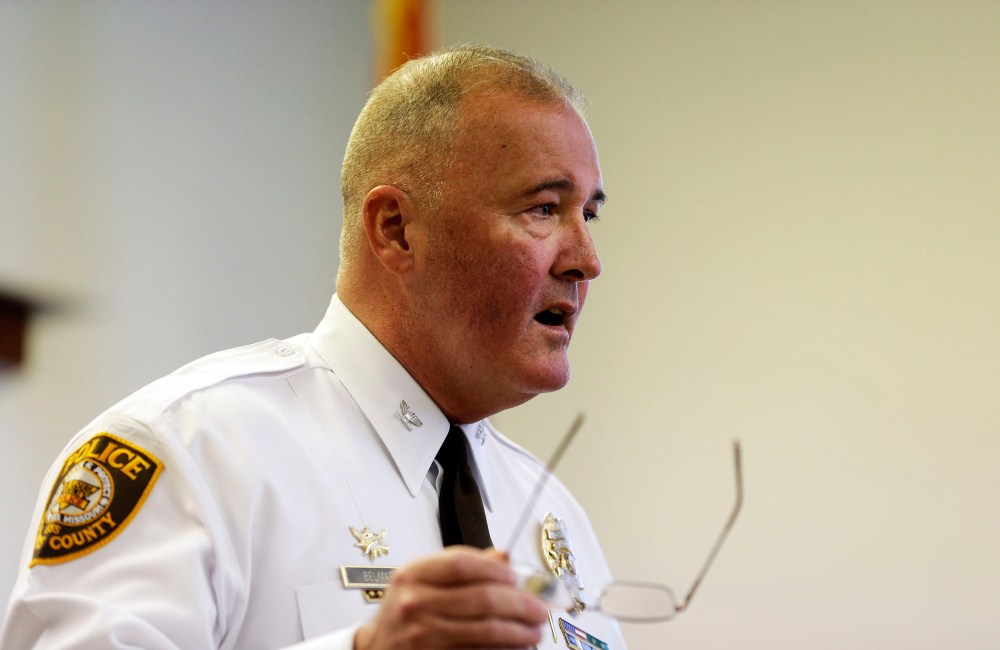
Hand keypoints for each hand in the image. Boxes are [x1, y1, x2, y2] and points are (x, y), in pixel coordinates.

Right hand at [353, 546, 548, 648]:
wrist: (376, 647)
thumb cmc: (403, 611)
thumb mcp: (422, 580)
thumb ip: (460, 567)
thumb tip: (502, 558)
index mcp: (414, 575)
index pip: (463, 563)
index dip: (496, 569)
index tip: (516, 577)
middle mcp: (416, 603)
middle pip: (482, 597)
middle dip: (520, 603)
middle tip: (539, 609)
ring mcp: (424, 634)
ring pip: (486, 629)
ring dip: (519, 631)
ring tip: (535, 630)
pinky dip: (504, 649)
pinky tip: (517, 647)